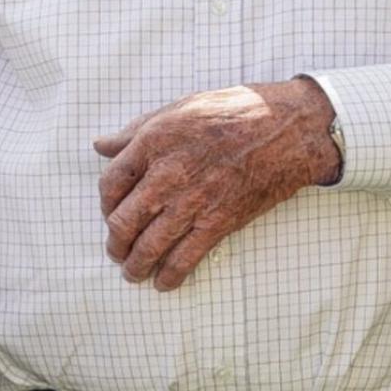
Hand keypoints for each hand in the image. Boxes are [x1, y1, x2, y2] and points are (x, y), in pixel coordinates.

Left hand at [96, 79, 339, 290]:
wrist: (288, 129)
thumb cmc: (234, 111)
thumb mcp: (179, 108)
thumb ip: (135, 131)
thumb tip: (102, 145)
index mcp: (153, 142)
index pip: (110, 183)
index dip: (104, 203)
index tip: (109, 212)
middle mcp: (167, 174)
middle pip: (122, 221)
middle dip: (115, 243)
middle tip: (116, 251)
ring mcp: (193, 201)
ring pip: (149, 246)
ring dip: (135, 265)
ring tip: (133, 272)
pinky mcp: (219, 222)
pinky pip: (185, 258)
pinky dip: (170, 276)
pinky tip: (164, 282)